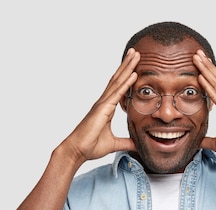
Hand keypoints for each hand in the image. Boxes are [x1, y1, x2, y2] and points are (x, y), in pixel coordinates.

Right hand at [59, 48, 139, 165]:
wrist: (77, 151)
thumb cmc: (90, 146)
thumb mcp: (114, 144)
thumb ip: (126, 142)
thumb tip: (137, 145)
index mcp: (106, 108)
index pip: (118, 88)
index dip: (126, 75)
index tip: (135, 65)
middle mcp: (104, 102)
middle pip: (117, 79)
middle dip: (127, 65)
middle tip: (135, 52)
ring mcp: (102, 104)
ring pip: (117, 81)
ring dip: (127, 67)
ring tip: (135, 55)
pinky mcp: (102, 109)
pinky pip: (117, 94)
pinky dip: (126, 83)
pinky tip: (133, 74)